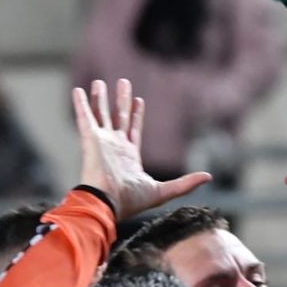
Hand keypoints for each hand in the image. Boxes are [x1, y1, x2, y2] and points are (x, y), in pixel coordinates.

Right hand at [72, 79, 210, 218]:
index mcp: (128, 156)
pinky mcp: (90, 140)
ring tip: (99, 82)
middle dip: (121, 100)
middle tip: (123, 82)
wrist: (107, 204)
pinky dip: (81, 104)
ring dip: (100, 99)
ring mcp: (101, 142)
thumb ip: (186, 183)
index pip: (134, 129)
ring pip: (101, 115)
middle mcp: (114, 147)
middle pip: (119, 118)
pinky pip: (85, 118)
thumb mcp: (164, 191)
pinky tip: (78, 91)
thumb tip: (209, 177)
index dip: (136, 114)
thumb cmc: (130, 201)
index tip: (139, 100)